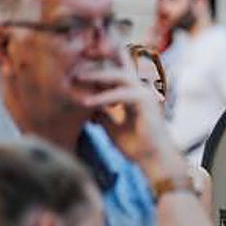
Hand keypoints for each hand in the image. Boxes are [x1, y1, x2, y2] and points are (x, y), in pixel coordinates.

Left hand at [73, 58, 185, 181]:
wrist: (153, 160)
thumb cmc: (136, 145)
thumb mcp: (112, 126)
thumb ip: (103, 113)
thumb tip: (86, 104)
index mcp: (135, 94)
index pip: (118, 72)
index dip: (99, 67)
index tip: (76, 70)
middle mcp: (143, 90)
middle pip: (119, 68)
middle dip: (96, 65)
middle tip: (73, 68)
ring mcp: (147, 95)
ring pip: (120, 76)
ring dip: (98, 76)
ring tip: (78, 77)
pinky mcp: (147, 103)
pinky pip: (122, 94)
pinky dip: (103, 97)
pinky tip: (86, 102)